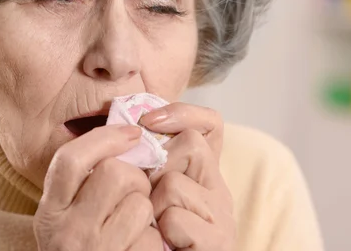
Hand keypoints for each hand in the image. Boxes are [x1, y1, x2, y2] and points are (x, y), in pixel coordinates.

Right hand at [33, 124, 163, 250]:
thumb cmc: (84, 250)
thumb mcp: (68, 219)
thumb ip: (84, 185)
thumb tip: (127, 138)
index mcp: (49, 213)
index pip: (70, 160)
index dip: (104, 138)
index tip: (131, 133)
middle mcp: (65, 232)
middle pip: (115, 173)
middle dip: (134, 177)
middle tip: (133, 193)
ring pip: (139, 202)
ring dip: (146, 210)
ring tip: (135, 226)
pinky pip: (152, 237)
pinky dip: (155, 240)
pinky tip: (141, 247)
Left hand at [141, 103, 235, 249]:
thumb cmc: (152, 238)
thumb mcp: (150, 195)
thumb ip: (148, 166)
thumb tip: (128, 128)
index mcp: (204, 175)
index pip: (209, 124)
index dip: (183, 113)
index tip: (148, 121)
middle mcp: (219, 190)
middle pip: (189, 145)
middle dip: (159, 168)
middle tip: (151, 199)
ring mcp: (222, 216)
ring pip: (174, 183)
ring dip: (153, 206)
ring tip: (156, 228)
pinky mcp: (219, 242)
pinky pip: (175, 218)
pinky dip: (162, 233)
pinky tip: (166, 244)